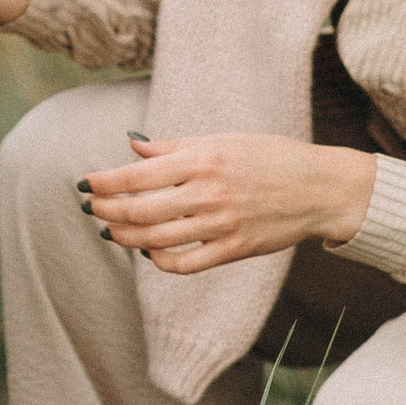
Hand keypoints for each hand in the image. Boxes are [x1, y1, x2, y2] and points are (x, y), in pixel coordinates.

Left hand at [84, 132, 373, 272]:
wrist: (321, 188)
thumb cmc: (270, 158)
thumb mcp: (223, 140)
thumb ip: (175, 146)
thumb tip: (134, 144)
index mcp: (203, 159)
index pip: (137, 175)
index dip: (104, 183)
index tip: (85, 185)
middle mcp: (208, 192)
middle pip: (139, 211)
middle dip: (106, 211)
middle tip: (92, 209)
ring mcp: (221, 224)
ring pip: (155, 240)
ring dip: (124, 237)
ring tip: (111, 230)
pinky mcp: (234, 249)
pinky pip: (184, 263)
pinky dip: (158, 260)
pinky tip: (149, 250)